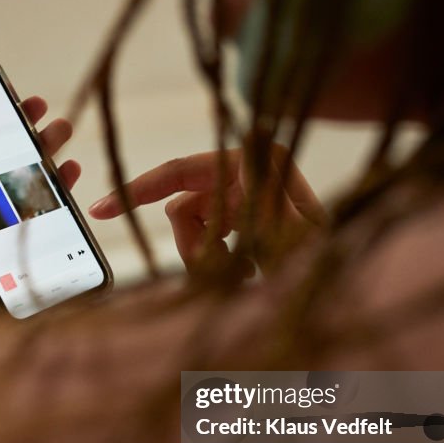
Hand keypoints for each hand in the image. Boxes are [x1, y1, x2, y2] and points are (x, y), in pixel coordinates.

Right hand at [87, 145, 326, 274]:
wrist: (343, 292)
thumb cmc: (324, 261)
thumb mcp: (294, 236)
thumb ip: (267, 197)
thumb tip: (251, 150)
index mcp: (256, 164)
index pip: (180, 171)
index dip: (138, 189)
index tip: (101, 209)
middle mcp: (248, 171)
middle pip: (183, 207)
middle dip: (191, 244)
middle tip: (211, 276)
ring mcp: (245, 193)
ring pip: (192, 228)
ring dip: (209, 259)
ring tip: (244, 278)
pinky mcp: (244, 215)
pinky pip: (207, 239)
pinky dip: (218, 262)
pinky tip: (248, 273)